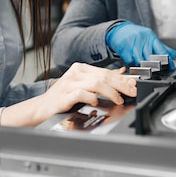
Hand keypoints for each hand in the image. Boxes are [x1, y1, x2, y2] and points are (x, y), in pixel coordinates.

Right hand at [1, 63, 136, 126]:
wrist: (42, 108)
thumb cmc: (63, 97)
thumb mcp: (84, 86)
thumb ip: (101, 79)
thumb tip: (122, 73)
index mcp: (81, 68)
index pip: (106, 72)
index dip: (122, 78)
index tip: (134, 84)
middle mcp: (75, 73)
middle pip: (103, 76)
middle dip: (120, 85)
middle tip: (131, 92)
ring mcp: (69, 83)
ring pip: (95, 83)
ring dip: (110, 92)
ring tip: (118, 99)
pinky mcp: (64, 95)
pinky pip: (82, 93)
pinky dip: (91, 98)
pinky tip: (97, 103)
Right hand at [106, 22, 175, 68]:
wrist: (119, 29)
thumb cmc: (136, 35)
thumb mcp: (150, 38)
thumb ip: (162, 47)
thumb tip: (173, 55)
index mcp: (151, 37)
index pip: (161, 50)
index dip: (167, 60)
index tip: (170, 67)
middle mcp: (142, 40)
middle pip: (150, 57)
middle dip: (154, 66)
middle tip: (155, 70)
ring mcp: (132, 44)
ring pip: (140, 60)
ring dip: (142, 66)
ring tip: (143, 66)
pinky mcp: (123, 49)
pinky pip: (130, 61)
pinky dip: (132, 64)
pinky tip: (133, 60)